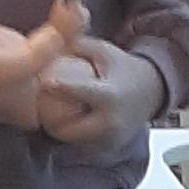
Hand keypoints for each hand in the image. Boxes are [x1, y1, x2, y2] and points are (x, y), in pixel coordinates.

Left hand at [35, 34, 161, 163]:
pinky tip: (64, 121)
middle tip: (40, 105)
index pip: (80, 92)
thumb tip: (46, 40)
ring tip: (49, 113)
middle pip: (69, 128)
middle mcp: (110, 122)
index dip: (60, 87)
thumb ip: (74, 45)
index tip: (43, 82)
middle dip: (50, 118)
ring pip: (72, 140)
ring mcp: (109, 139)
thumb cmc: (119, 67)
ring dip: (58, 127)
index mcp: (109, 95)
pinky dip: (71, 133)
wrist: (148, 92)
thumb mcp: (100, 50)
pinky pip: (81, 145)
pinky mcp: (108, 148)